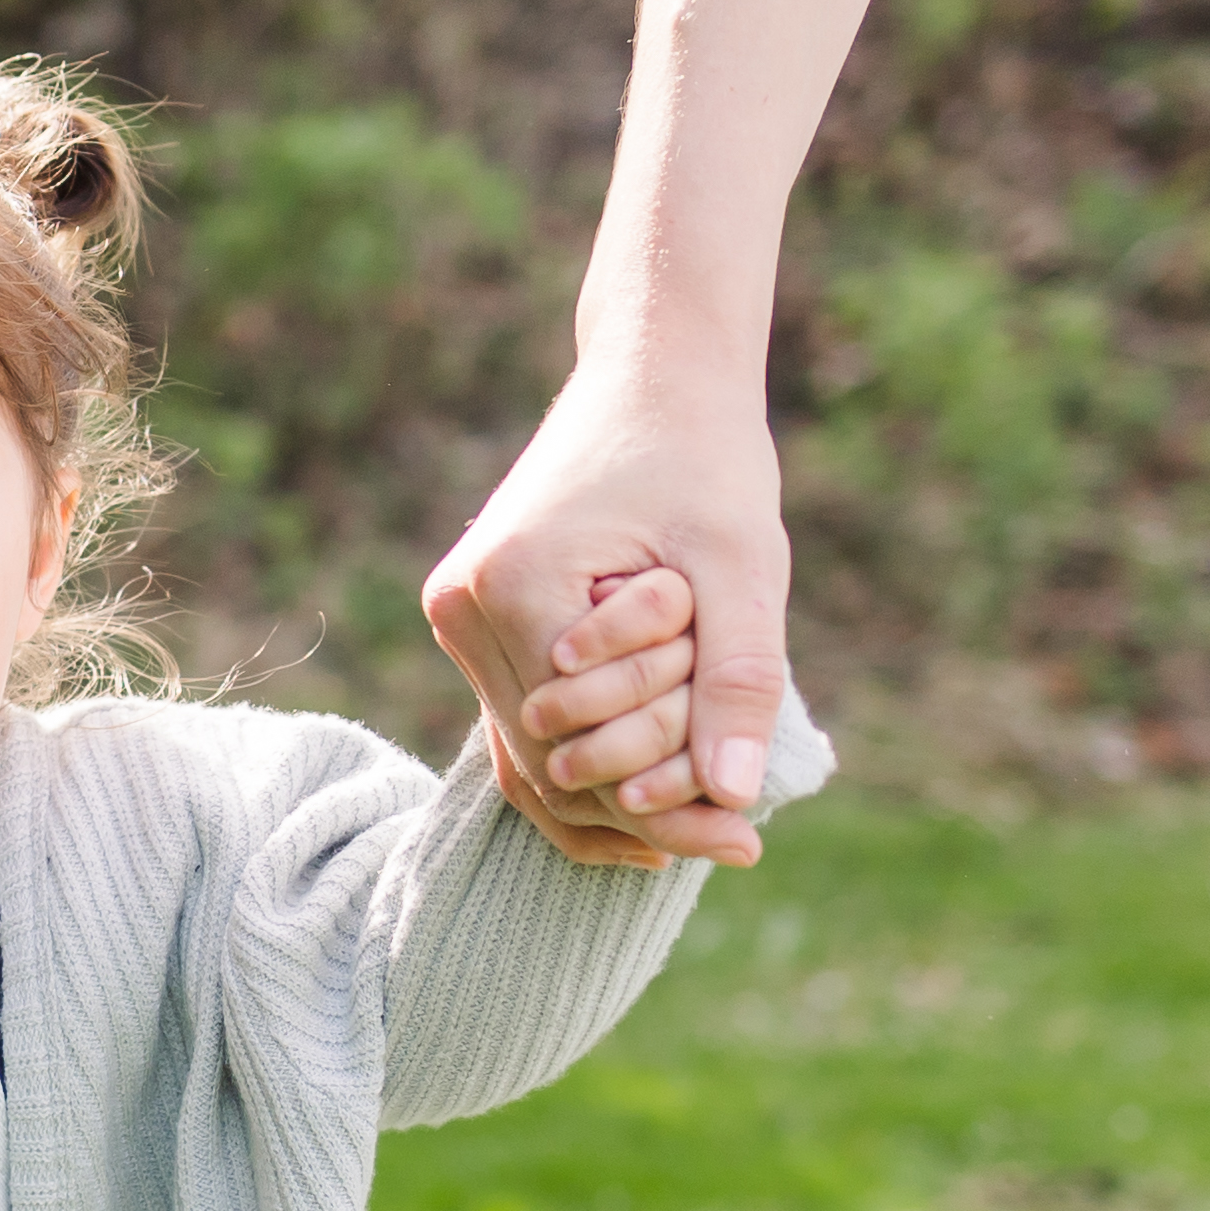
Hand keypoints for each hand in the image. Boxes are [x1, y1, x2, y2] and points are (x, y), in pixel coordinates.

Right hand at [424, 362, 791, 868]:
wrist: (653, 373)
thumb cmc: (702, 454)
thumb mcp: (740, 564)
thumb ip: (736, 678)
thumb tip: (735, 795)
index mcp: (512, 585)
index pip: (580, 742)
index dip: (665, 800)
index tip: (750, 833)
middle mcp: (461, 607)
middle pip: (549, 761)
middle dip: (648, 804)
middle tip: (744, 836)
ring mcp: (459, 615)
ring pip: (529, 755)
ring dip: (618, 795)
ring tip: (715, 830)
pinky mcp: (478, 620)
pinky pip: (523, 724)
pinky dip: (586, 765)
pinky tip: (653, 810)